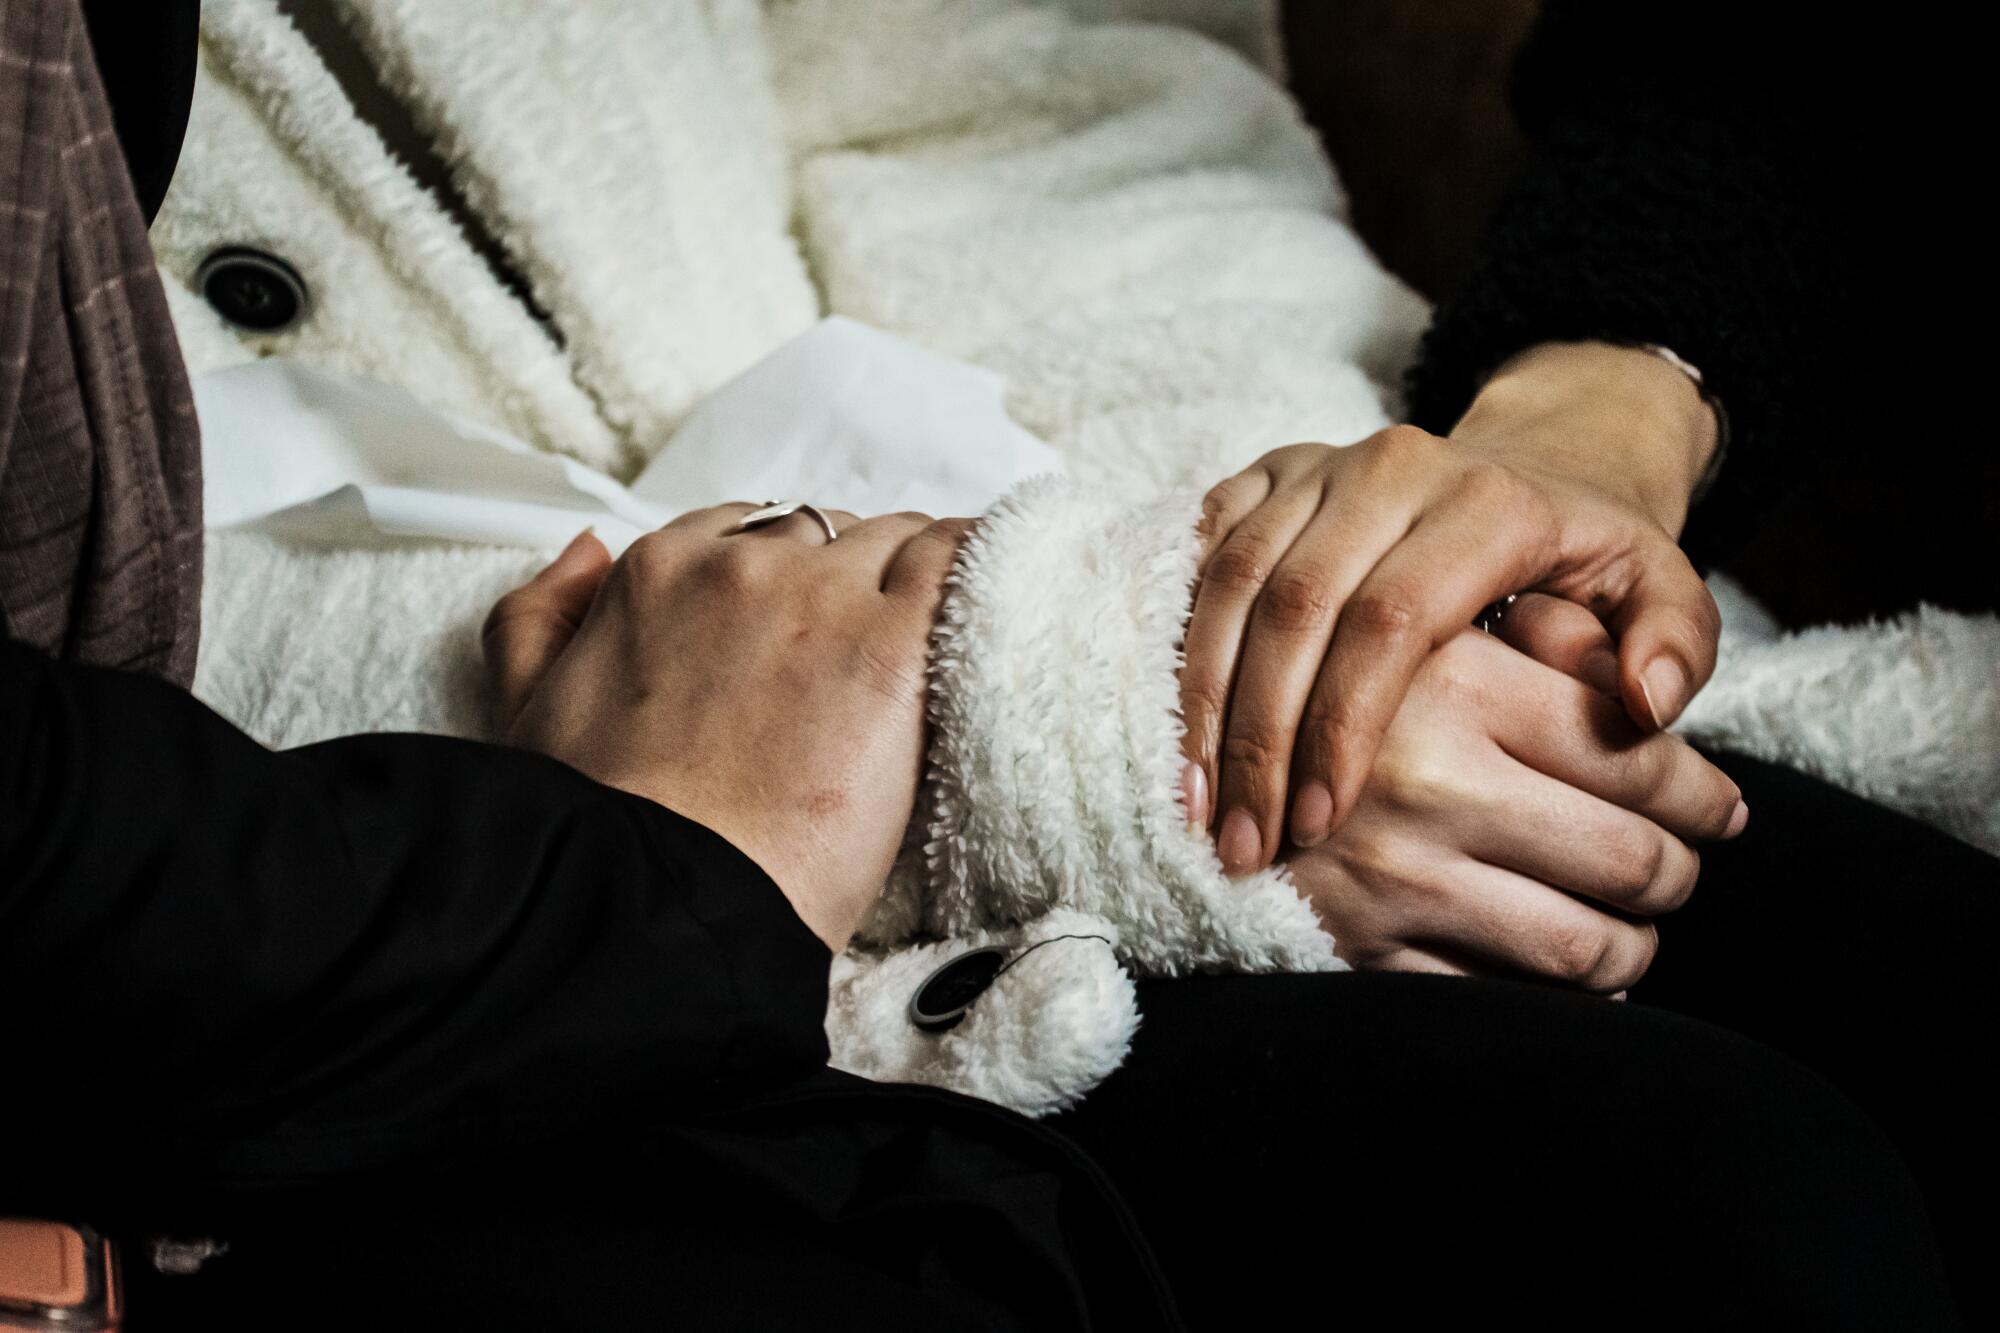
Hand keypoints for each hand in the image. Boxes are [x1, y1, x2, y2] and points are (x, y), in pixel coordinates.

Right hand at [482, 507, 968, 951]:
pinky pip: (957, 558)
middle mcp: (739, 566)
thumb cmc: (605, 829)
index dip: (786, 580)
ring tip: (930, 649)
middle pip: (828, 533)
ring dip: (916, 582)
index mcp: (657, 572)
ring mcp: (821, 597)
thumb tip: (587, 550)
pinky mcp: (893, 644)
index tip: (805, 631)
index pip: (748, 530)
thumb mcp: (527, 712)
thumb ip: (542, 616)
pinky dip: (974, 565)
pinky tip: (989, 595)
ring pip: (899, 541)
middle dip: (850, 582)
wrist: (670, 904)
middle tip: (862, 659)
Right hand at [1180, 341, 1722, 873]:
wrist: (1530, 461)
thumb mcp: (1661, 590)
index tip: (1325, 822)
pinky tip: (1179, 745)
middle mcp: (1390, 468)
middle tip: (1250, 843)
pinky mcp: (1265, 475)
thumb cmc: (1587, 559)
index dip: (1346, 723)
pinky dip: (1182, 656)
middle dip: (1262, 734)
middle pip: (1295, 603)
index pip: (1392, 617)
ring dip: (1208, 706)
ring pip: (1233, 584)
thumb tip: (1647, 701)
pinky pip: (1201, 562)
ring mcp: (1317, 467)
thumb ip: (1675, 644)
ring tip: (1203, 812)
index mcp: (1485, 500)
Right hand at [1278, 611, 1746, 992]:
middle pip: (1632, 860)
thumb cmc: (1354, 664)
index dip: (1702, 792)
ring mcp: (1388, 873)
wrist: (1182, 735)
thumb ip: (1573, 632)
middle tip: (1681, 865)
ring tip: (1635, 924)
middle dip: (1678, 872)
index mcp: (1457, 680)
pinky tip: (1560, 963)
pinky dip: (1551, 995)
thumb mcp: (1457, 607)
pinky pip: (1501, 999)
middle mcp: (1424, 781)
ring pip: (1585, 946)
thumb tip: (1656, 695)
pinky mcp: (1355, 942)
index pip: (1639, 758)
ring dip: (1633, 946)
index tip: (1718, 808)